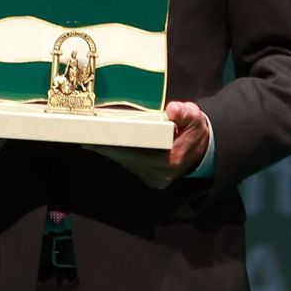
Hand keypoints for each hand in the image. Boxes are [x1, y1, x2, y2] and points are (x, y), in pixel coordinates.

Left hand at [84, 101, 209, 188]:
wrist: (203, 149)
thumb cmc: (194, 129)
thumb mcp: (194, 117)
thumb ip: (184, 112)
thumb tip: (173, 110)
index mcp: (171, 160)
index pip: (137, 153)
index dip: (117, 147)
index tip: (99, 140)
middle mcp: (162, 174)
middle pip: (128, 160)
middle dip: (108, 149)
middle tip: (87, 139)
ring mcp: (156, 180)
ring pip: (128, 165)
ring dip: (112, 154)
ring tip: (93, 141)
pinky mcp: (152, 181)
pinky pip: (132, 167)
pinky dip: (121, 157)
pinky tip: (108, 147)